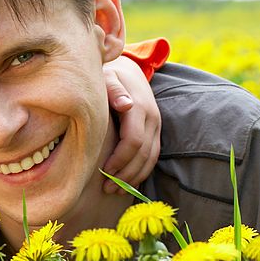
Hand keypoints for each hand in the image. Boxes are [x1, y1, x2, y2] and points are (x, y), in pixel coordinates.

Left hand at [102, 56, 160, 193]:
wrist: (127, 70)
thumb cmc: (108, 76)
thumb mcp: (106, 78)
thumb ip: (113, 90)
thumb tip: (126, 104)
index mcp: (139, 107)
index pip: (134, 140)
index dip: (120, 159)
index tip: (103, 172)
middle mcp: (152, 118)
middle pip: (143, 154)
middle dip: (126, 174)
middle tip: (107, 189)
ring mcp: (156, 125)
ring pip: (151, 158)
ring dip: (134, 177)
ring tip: (115, 191)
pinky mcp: (155, 131)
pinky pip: (153, 156)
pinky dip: (142, 172)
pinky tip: (127, 184)